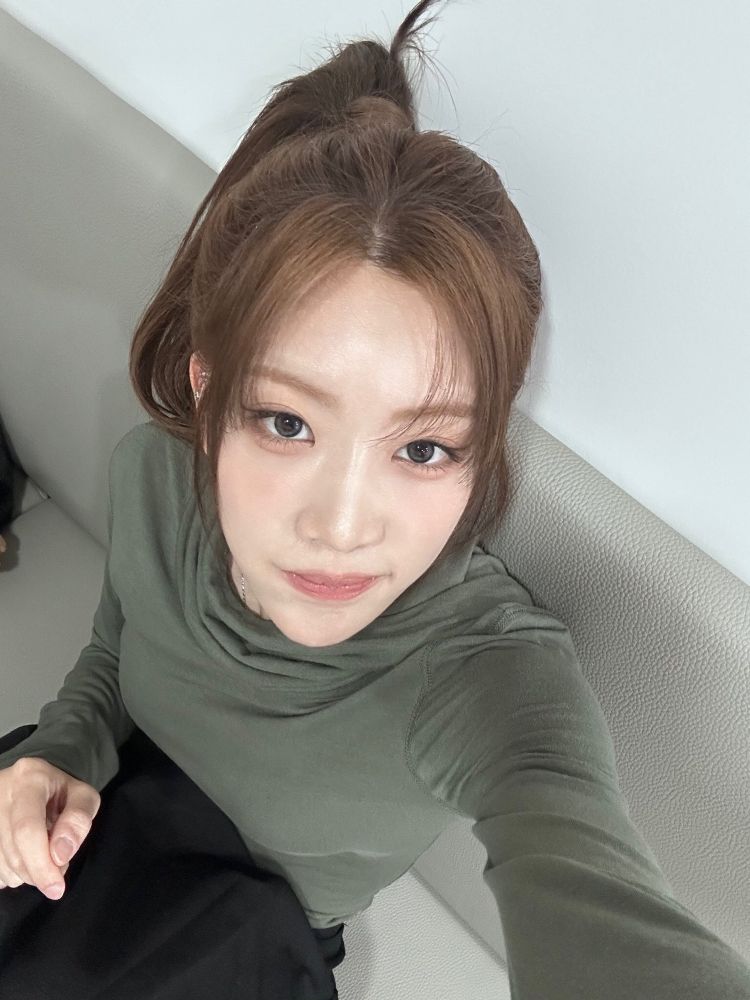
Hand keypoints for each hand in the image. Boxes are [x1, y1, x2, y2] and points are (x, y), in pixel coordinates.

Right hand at [0, 756, 100, 899]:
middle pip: (12, 851)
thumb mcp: (83, 798)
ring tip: (40, 855)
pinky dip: (10, 872)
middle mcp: (1, 790)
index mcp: (30, 778)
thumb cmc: (63, 793)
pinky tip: (22, 856)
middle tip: (56, 870)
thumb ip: (78, 821)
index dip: (40, 863)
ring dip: (23, 873)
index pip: (27, 828)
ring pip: (0, 863)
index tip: (56, 887)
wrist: (39, 783)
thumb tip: (60, 855)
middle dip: (37, 872)